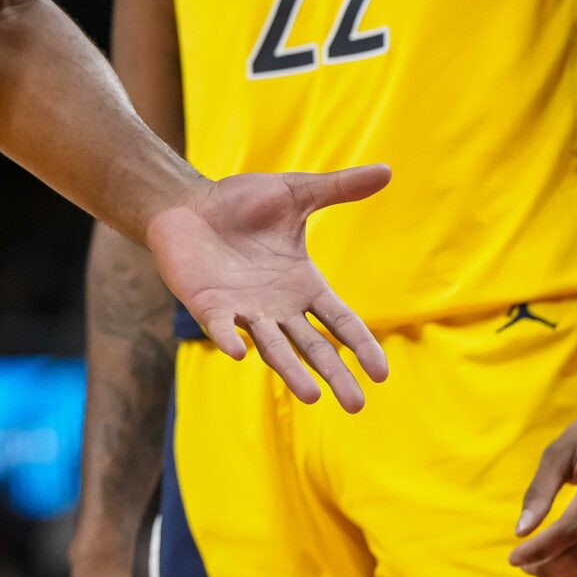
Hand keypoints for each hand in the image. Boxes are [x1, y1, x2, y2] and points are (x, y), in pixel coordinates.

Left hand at [144, 165, 389, 410]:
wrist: (188, 205)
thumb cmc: (241, 204)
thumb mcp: (295, 193)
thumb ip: (338, 188)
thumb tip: (388, 170)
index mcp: (303, 285)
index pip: (339, 321)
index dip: (360, 344)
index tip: (381, 373)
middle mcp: (278, 306)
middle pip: (313, 347)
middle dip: (334, 374)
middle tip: (356, 406)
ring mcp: (243, 310)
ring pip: (273, 347)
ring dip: (291, 371)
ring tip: (313, 396)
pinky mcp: (209, 307)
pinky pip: (221, 328)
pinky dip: (229, 340)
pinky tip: (239, 353)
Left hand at [509, 384, 576, 576]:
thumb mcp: (559, 452)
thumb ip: (539, 492)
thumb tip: (520, 532)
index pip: (569, 531)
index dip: (539, 550)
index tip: (513, 558)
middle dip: (551, 567)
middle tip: (526, 566)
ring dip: (571, 576)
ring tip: (543, 570)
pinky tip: (571, 570)